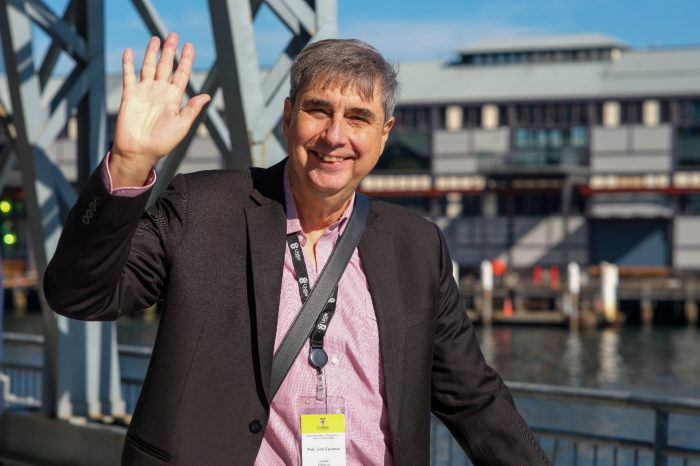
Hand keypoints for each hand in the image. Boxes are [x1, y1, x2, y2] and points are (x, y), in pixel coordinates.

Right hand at [109, 33, 210, 187]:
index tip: (189, 46)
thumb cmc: (162, 143)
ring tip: (156, 38)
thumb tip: (208, 96)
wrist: (139, 152)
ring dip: (152, 53)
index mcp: (174, 99)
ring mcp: (145, 92)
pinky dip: (128, 64)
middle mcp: (160, 92)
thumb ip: (192, 110)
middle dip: (170, 51)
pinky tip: (129, 51)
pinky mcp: (130, 95)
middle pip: (166, 66)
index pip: (181, 75)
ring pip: (149, 67)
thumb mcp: (181, 126)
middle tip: (173, 35)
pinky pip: (129, 76)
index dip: (186, 60)